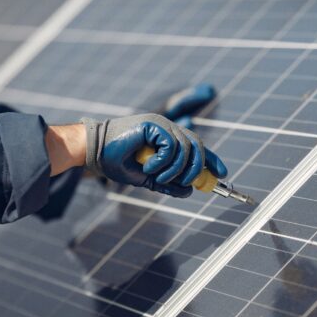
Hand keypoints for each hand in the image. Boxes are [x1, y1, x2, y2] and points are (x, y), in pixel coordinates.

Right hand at [81, 114, 226, 197]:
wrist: (94, 151)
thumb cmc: (117, 161)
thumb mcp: (148, 178)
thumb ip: (167, 183)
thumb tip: (189, 192)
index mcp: (169, 138)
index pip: (197, 147)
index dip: (212, 160)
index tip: (222, 174)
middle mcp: (168, 128)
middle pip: (197, 147)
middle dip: (197, 169)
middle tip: (186, 183)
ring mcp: (162, 124)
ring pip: (186, 149)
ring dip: (175, 170)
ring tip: (158, 177)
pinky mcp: (154, 124)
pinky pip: (172, 146)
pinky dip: (164, 162)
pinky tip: (149, 167)